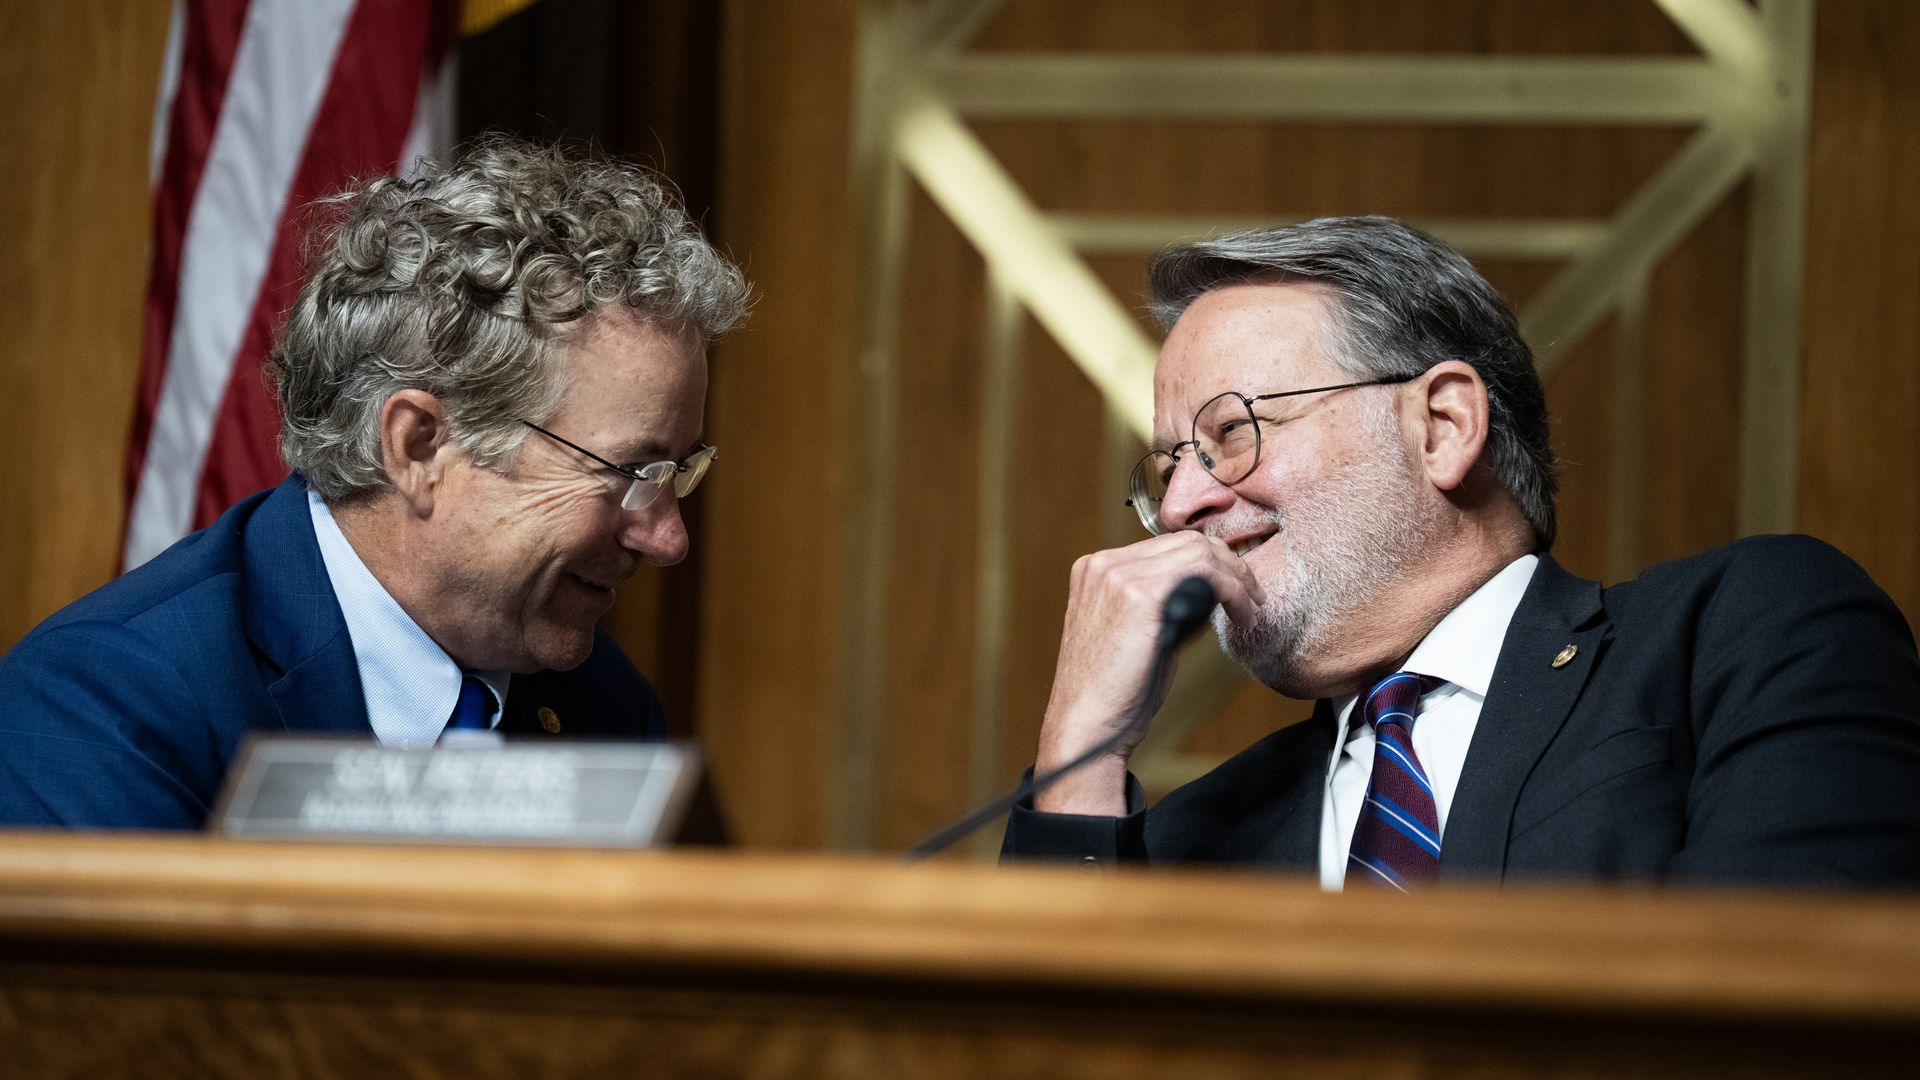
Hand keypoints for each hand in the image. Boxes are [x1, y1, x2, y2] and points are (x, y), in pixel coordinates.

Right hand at [1032, 530, 1264, 815]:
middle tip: (1252, 596)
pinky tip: (1242, 615)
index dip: (1208, 563)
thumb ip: (1159, 602)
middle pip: (1185, 541)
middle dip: (1228, 565)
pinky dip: (1233, 591)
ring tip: (1250, 608)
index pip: (1167, 545)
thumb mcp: (1133, 633)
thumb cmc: (1113, 694)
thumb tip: (1207, 589)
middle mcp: (1102, 564)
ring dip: (1236, 578)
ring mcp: (1118, 574)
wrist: (1088, 727)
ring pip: (1199, 552)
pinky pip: (1205, 573)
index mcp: (1095, 569)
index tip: (1235, 588)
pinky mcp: (1141, 593)